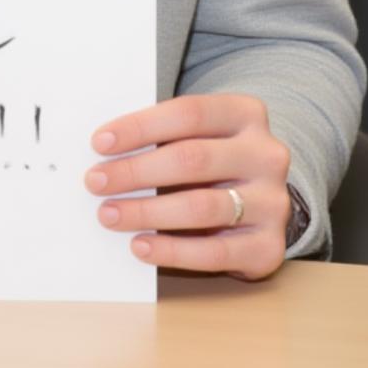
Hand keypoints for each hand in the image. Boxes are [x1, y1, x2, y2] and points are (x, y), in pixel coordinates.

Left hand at [83, 92, 291, 280]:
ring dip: (147, 212)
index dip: (140, 127)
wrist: (264, 203)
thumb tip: (104, 150)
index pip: (188, 113)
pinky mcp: (269, 247)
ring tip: (109, 214)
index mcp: (246, 114)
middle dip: (136, 171)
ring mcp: (273, 202)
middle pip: (193, 159)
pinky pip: (215, 253)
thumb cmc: (213, 161)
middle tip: (95, 182)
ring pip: (202, 206)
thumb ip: (163, 137)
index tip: (99, 143)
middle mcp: (266, 155)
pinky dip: (172, 251)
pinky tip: (140, 246)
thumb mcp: (197, 136)